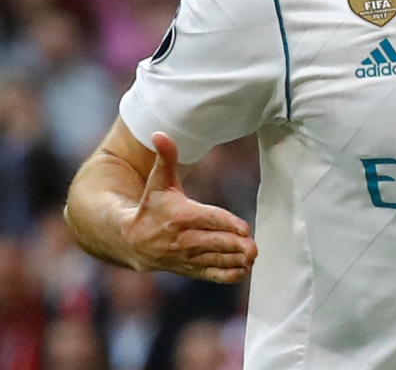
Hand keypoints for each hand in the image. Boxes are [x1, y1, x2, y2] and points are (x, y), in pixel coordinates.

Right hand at [121, 132, 257, 282]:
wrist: (129, 240)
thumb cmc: (150, 205)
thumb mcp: (158, 180)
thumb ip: (165, 157)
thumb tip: (160, 133)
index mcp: (179, 215)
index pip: (207, 219)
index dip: (226, 223)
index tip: (244, 228)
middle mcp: (182, 239)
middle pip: (213, 242)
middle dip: (233, 246)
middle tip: (253, 249)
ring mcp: (185, 257)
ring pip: (213, 259)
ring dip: (233, 260)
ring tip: (252, 258)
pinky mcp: (188, 268)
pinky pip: (208, 274)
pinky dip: (225, 275)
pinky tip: (243, 272)